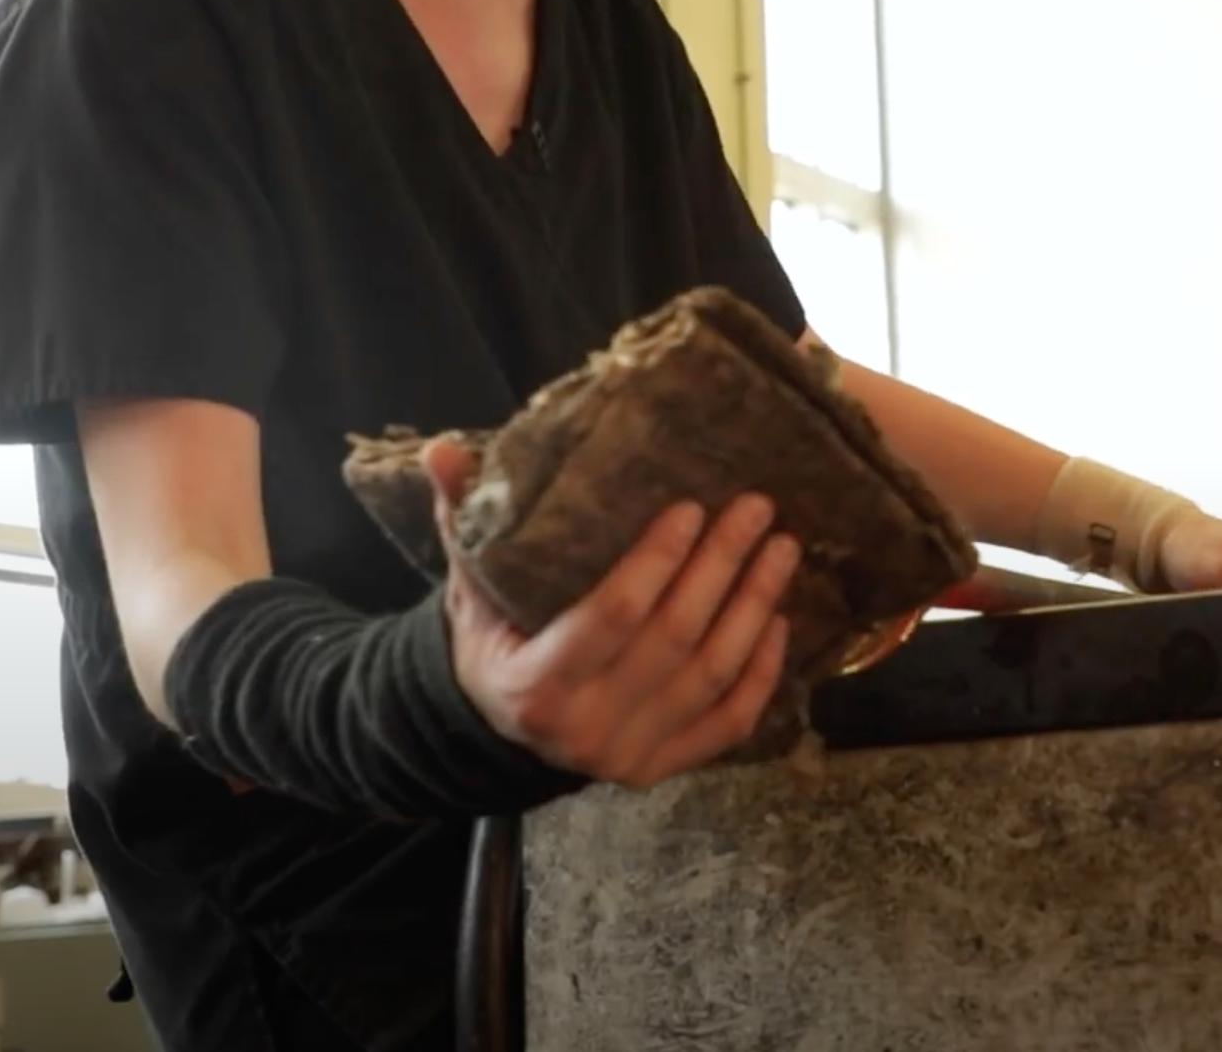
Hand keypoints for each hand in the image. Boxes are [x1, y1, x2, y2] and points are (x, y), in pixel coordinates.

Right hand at [423, 441, 798, 789]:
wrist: (493, 730)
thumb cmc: (490, 641)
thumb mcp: (469, 586)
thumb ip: (460, 519)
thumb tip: (440, 451)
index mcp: (535, 684)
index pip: (612, 616)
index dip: (656, 561)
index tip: (691, 508)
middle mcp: (585, 730)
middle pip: (674, 639)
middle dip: (722, 568)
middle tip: (756, 508)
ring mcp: (629, 756)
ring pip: (711, 677)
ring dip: (754, 608)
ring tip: (781, 549)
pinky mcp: (662, 769)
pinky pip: (728, 722)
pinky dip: (761, 672)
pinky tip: (780, 621)